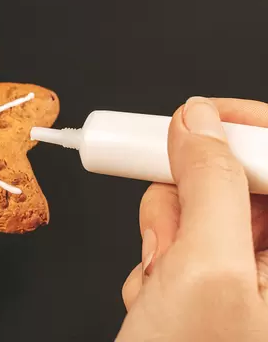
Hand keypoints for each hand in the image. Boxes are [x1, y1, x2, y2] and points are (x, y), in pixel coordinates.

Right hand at [118, 97, 267, 340]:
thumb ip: (207, 183)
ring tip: (159, 280)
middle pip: (243, 179)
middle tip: (169, 235)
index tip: (197, 117)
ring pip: (203, 206)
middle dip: (188, 197)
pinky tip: (158, 298)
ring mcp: (259, 277)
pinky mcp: (223, 282)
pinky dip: (158, 256)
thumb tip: (197, 123)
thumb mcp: (202, 273)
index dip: (248, 127)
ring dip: (165, 235)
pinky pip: (185, 235)